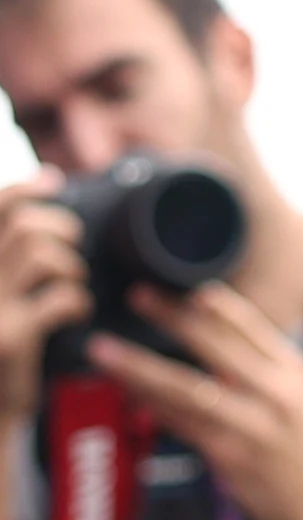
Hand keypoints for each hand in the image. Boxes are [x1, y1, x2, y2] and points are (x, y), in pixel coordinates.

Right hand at [0, 174, 89, 427]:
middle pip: (25, 229)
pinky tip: (73, 315)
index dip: (22, 189)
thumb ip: (8, 259)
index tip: (54, 181)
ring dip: (71, 269)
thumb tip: (46, 189)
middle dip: (62, 231)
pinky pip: (61, 296)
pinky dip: (78, 301)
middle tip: (73, 251)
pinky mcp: (8, 338)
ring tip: (69, 289)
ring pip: (45, 256)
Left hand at [88, 283, 302, 519]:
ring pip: (185, 386)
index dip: (215, 304)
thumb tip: (211, 341)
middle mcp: (274, 389)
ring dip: (139, 366)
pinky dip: (150, 405)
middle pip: (213, 344)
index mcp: (293, 368)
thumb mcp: (298, 394)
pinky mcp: (229, 454)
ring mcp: (251, 423)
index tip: (184, 286)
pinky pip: (180, 424)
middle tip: (137, 295)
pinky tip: (126, 392)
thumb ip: (261, 368)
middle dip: (171, 317)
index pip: (250, 324)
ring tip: (105, 350)